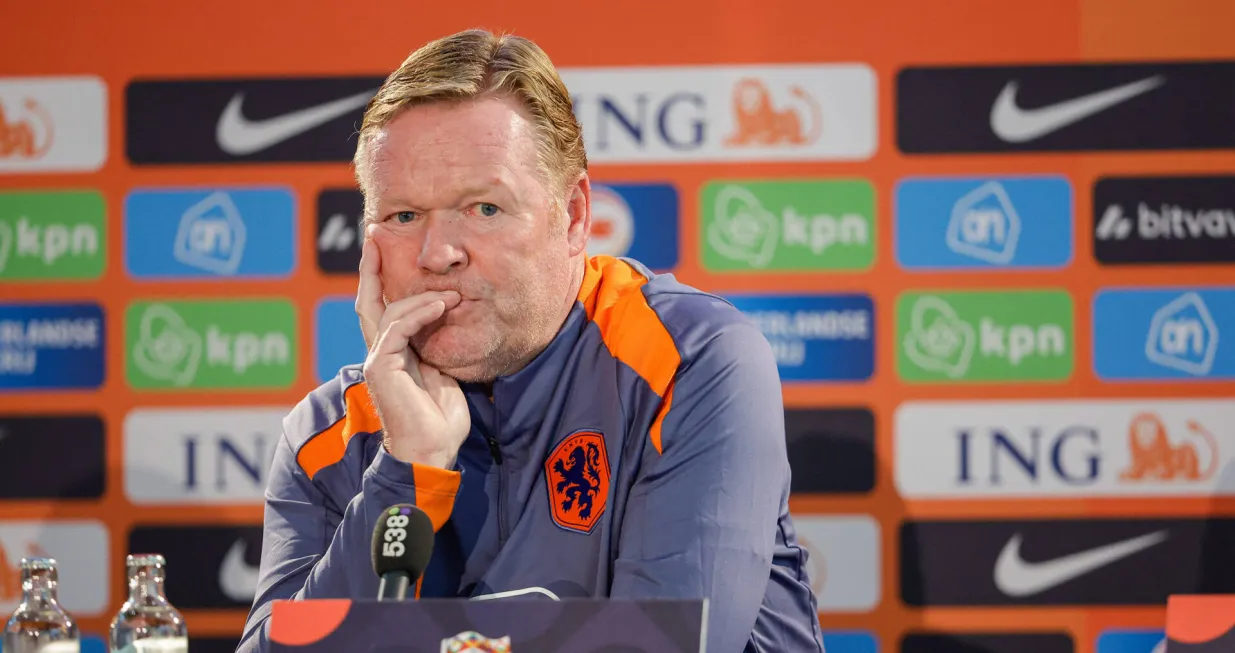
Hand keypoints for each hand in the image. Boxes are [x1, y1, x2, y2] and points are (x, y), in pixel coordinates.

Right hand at [356, 230, 470, 469]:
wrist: (432, 451)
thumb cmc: (441, 419)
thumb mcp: (445, 371)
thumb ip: (437, 343)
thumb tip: (449, 311)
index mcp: (393, 353)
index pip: (381, 306)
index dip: (378, 277)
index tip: (381, 246)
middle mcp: (380, 353)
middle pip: (368, 300)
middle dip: (371, 265)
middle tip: (375, 234)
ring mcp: (377, 359)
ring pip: (390, 311)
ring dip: (423, 297)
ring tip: (452, 295)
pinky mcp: (381, 367)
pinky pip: (398, 328)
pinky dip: (421, 313)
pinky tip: (441, 306)